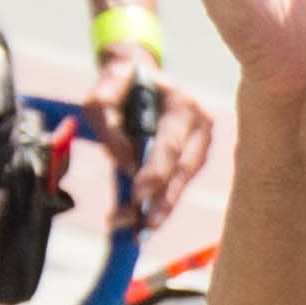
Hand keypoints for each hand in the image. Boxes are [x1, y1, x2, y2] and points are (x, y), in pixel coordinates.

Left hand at [82, 53, 215, 222]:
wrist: (138, 76)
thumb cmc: (121, 83)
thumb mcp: (103, 92)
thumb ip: (108, 122)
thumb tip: (125, 163)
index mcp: (184, 104)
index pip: (170, 143)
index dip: (156, 170)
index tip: (139, 193)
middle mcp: (201, 124)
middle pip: (185, 168)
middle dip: (165, 198)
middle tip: (146, 224)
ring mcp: (201, 142)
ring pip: (185, 180)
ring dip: (163, 206)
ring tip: (140, 229)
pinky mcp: (194, 156)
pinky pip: (179, 182)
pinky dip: (161, 201)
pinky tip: (142, 219)